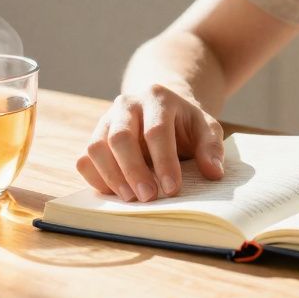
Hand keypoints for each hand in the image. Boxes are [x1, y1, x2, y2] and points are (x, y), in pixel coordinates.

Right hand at [77, 84, 224, 201]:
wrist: (160, 107)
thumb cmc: (184, 123)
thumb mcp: (205, 128)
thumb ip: (211, 147)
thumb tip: (213, 173)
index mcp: (157, 98)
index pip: (156, 131)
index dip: (164, 161)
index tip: (172, 189)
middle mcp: (127, 104)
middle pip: (121, 137)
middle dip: (133, 171)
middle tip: (148, 198)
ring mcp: (107, 119)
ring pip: (96, 147)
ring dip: (112, 176)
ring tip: (131, 199)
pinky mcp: (95, 136)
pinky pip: (85, 158)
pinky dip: (95, 178)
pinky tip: (115, 193)